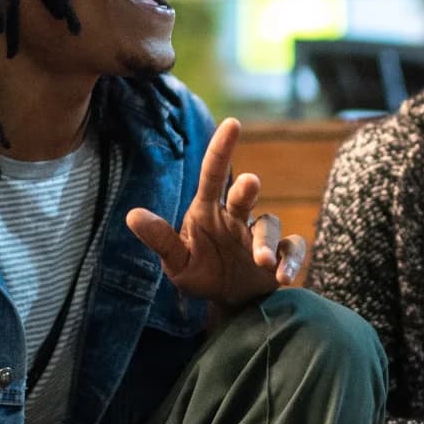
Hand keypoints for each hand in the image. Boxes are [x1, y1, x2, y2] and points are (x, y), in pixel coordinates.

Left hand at [125, 118, 307, 308]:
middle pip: (243, 194)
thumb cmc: (200, 272)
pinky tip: (282, 277)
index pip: (213, 174)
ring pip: (269, 224)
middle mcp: (236, 216)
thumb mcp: (176, 261)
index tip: (232, 123)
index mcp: (208, 211)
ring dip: (265, 241)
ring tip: (261, 262)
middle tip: (249, 182)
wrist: (229, 300)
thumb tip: (131, 215)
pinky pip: (292, 249)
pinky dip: (291, 261)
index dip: (221, 149)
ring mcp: (259, 234)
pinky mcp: (280, 254)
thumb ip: (161, 239)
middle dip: (246, 189)